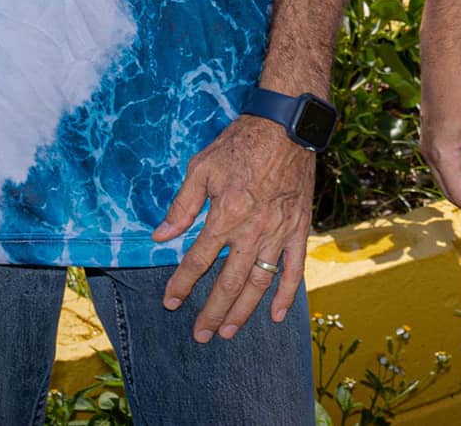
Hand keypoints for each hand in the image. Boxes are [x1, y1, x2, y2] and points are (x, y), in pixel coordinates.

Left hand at [152, 115, 312, 341]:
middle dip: (212, 312)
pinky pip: (294, 267)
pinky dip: (286, 292)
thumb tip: (161, 236)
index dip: (182, 284)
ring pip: (260, 281)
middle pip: (229, 282)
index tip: (170, 302)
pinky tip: (276, 314)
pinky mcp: (299, 228)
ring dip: (244, 310)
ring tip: (230, 331)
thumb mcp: (202, 168)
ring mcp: (279, 232)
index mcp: (226, 215)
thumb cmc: (241, 144)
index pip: (199, 261)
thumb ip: (182, 206)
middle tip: (201, 335)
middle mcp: (253, 230)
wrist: (286, 126)